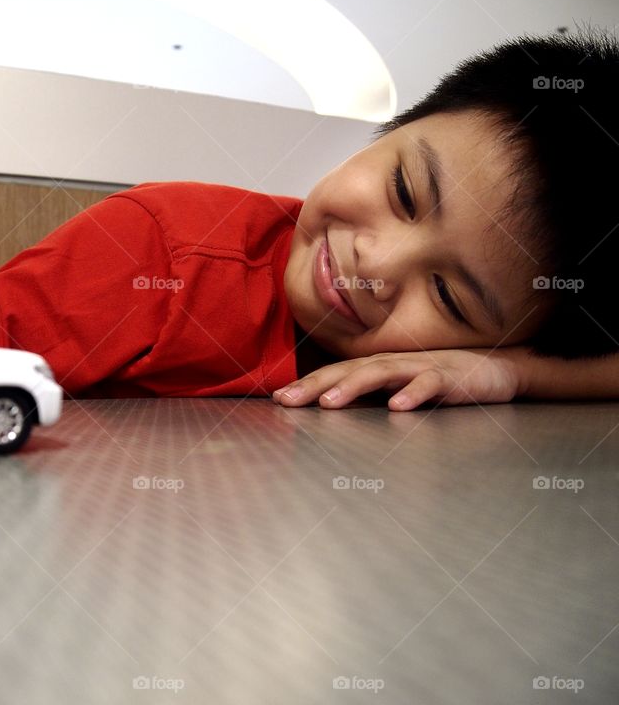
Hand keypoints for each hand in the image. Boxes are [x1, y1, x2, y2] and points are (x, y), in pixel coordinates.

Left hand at [273, 349, 521, 410]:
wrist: (493, 370)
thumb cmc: (438, 379)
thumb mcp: (396, 388)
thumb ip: (367, 396)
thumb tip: (329, 406)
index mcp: (376, 367)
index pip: (335, 374)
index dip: (306, 385)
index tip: (277, 399)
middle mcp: (392, 364)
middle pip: (347, 371)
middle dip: (315, 386)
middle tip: (287, 401)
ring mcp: (419, 368)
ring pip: (381, 373)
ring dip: (353, 388)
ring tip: (330, 404)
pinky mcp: (449, 378)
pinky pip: (429, 384)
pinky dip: (413, 394)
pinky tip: (397, 407)